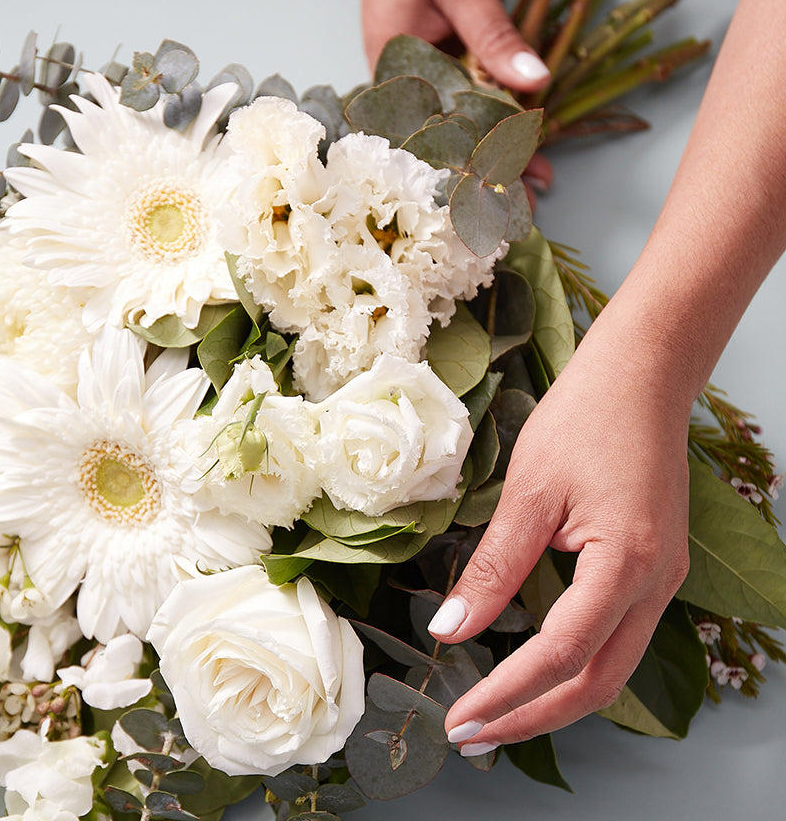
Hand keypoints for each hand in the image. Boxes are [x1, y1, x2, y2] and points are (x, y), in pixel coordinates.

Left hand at [429, 321, 691, 753]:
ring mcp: (661, 580)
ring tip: (495, 713)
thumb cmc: (586, 419)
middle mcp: (655, 584)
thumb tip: (451, 628)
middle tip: (471, 735)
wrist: (642, 377)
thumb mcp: (529, 492)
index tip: (457, 717)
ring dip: (553, 697)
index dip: (507, 692)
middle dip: (532, 716)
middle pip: (596, 683)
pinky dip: (574, 664)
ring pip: (611, 667)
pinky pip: (617, 636)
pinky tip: (534, 666)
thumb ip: (494, 565)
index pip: (561, 654)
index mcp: (627, 564)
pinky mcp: (653, 569)